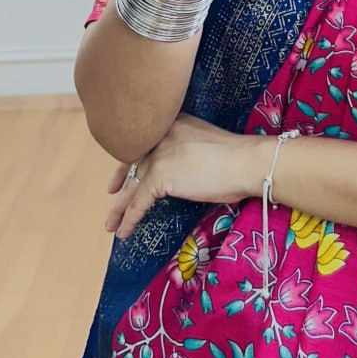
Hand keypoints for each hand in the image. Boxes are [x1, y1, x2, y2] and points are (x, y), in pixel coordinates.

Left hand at [104, 113, 269, 240]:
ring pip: (131, 186)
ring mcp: (158, 156)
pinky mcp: (160, 177)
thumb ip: (187, 148)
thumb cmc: (237, 156)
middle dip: (120, 182)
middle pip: (132, 163)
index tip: (124, 171)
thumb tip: (181, 170)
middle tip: (111, 192)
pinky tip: (123, 232)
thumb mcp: (206, 142)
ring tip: (110, 224)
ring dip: (119, 208)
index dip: (131, 158)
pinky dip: (129, 219)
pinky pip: (139, 203)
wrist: (246, 161)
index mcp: (171, 125)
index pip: (144, 143)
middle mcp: (159, 137)